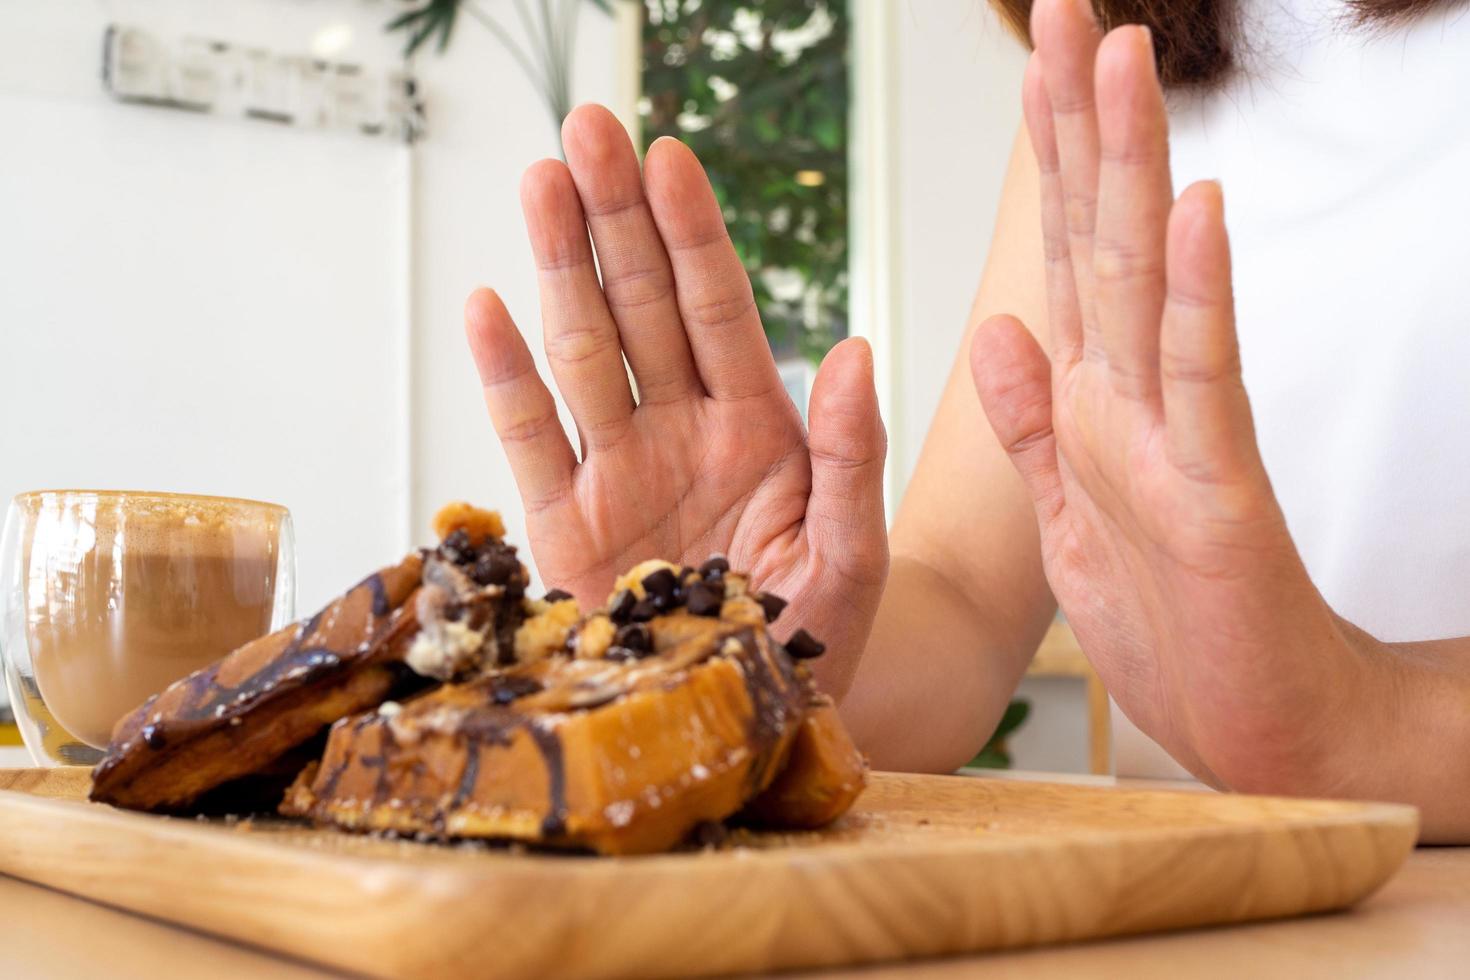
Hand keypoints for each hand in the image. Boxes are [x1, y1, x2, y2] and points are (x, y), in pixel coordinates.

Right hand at [464, 105, 887, 696]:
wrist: (750, 714)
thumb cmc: (815, 633)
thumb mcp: (853, 549)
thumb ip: (853, 454)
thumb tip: (857, 349)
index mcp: (757, 425)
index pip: (720, 307)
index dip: (694, 233)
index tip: (669, 156)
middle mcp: (681, 428)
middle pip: (643, 304)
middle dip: (616, 217)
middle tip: (588, 129)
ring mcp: (620, 469)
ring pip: (584, 349)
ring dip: (561, 266)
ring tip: (542, 181)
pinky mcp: (566, 524)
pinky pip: (532, 439)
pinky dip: (508, 377)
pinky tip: (489, 306)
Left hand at [970, 0, 1380, 790]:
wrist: (1256, 722)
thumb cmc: (1171, 620)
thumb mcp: (1064, 512)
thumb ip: (1034, 422)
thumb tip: (999, 332)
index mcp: (1090, 403)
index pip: (1061, 256)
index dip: (1045, 159)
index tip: (1030, 64)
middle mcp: (1133, 398)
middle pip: (1099, 237)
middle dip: (1079, 124)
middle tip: (1066, 12)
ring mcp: (1180, 435)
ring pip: (1146, 280)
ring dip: (1133, 171)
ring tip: (1121, 65)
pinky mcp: (1218, 491)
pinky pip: (1202, 380)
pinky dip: (1197, 296)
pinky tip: (1197, 211)